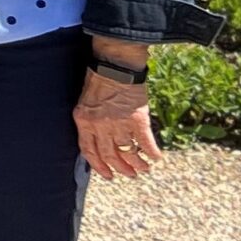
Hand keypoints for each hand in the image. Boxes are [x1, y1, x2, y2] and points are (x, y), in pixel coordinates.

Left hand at [75, 51, 159, 181]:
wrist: (115, 65)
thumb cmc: (99, 80)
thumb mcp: (86, 103)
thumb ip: (90, 122)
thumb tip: (100, 142)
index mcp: (84, 121)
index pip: (88, 151)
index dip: (99, 166)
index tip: (108, 175)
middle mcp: (100, 126)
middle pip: (110, 155)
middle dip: (121, 169)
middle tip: (130, 175)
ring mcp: (119, 123)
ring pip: (128, 152)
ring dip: (137, 164)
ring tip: (144, 169)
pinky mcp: (137, 119)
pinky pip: (145, 142)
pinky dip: (152, 152)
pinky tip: (156, 157)